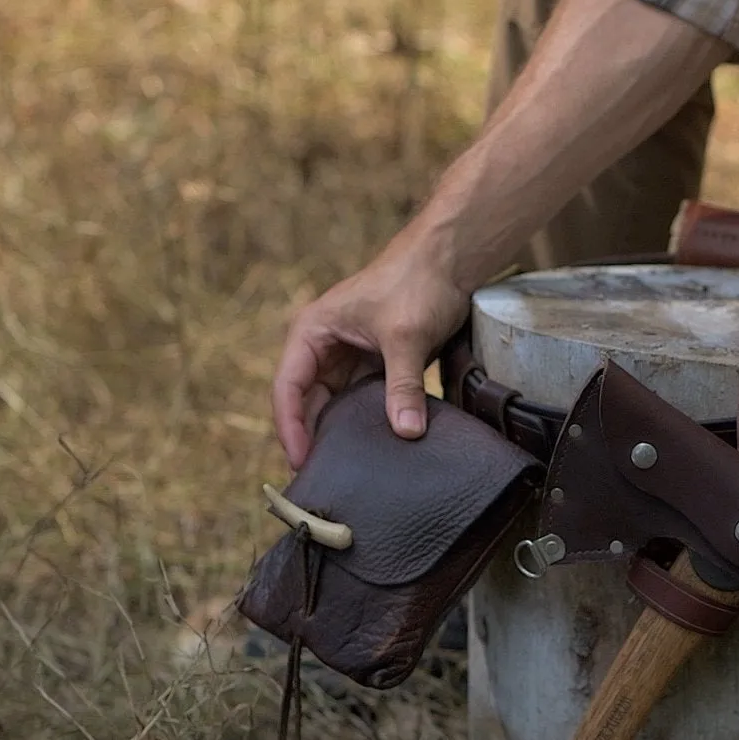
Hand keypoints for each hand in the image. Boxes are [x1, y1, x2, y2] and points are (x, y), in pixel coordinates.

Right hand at [270, 228, 471, 468]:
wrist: (450, 260)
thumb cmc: (417, 283)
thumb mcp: (406, 337)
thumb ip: (403, 386)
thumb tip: (407, 432)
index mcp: (312, 332)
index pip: (288, 388)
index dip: (291, 427)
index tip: (302, 461)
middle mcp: (323, 346)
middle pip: (307, 402)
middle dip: (313, 438)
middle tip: (322, 480)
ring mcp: (348, 356)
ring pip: (334, 405)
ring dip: (339, 433)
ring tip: (344, 473)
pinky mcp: (374, 363)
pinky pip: (361, 401)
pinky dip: (365, 423)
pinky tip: (373, 450)